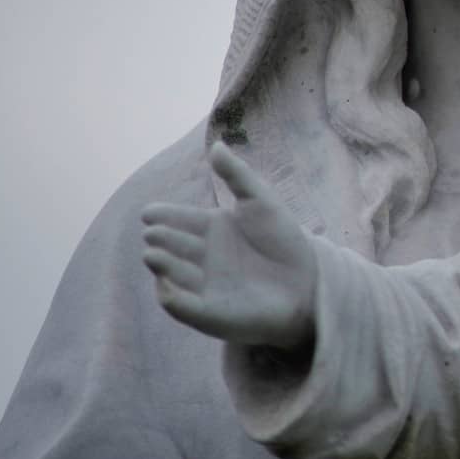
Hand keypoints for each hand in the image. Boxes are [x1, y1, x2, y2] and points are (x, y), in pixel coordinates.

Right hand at [140, 142, 317, 350]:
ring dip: (162, 266)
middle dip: (160, 240)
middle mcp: (200, 257)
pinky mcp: (209, 313)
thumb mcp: (262, 201)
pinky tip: (165, 286)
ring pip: (172, 275)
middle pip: (171, 246)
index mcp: (209, 229)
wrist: (310, 280)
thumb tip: (216, 145)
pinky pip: (183, 307)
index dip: (161, 216)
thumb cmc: (284, 240)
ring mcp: (202, 285)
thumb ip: (238, 175)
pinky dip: (171, 298)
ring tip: (154, 255)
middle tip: (154, 233)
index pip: (177, 220)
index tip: (149, 213)